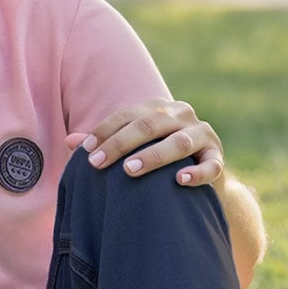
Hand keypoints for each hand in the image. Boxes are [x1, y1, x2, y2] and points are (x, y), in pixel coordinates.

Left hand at [66, 99, 224, 187]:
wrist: (201, 177)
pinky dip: (196, 172)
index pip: (127, 114)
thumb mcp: (134, 149)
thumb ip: (106, 143)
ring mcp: (203, 134)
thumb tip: (69, 141)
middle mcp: (182, 114)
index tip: (84, 151)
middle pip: (149, 124)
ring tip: (129, 170)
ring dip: (153, 156)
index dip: (104, 130)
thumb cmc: (158, 161)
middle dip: (120, 143)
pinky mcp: (218, 157)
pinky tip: (180, 180)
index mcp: (158, 108)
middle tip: (97, 163)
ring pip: (178, 142)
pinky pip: (211, 165)